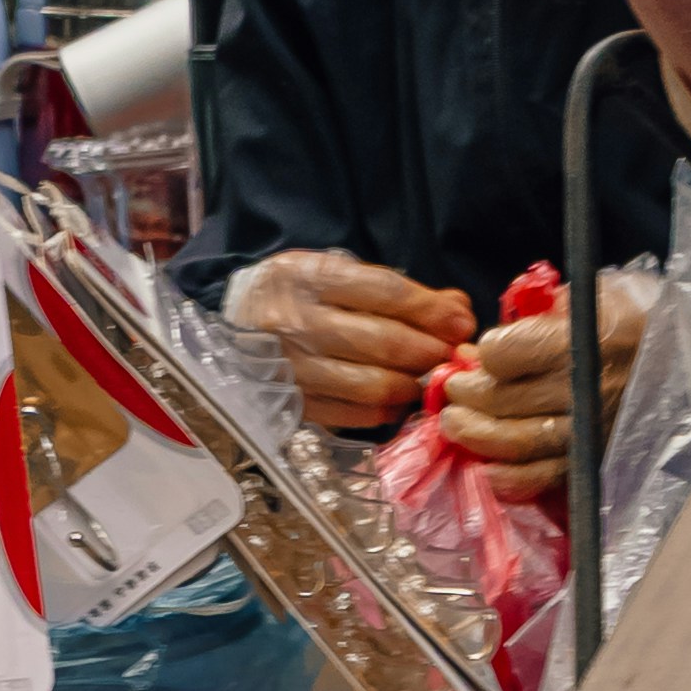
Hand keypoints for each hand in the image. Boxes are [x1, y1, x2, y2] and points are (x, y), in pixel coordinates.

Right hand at [233, 247, 469, 438]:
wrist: (229, 320)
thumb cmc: (295, 294)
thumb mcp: (336, 274)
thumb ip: (395, 291)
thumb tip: (457, 310)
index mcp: (307, 277)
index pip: (384, 292)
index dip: (430, 310)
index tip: (461, 323)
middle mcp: (295, 322)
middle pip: (382, 342)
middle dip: (429, 351)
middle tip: (450, 356)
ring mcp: (291, 368)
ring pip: (371, 385)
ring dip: (411, 385)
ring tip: (424, 379)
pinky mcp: (289, 404)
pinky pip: (352, 416)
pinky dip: (384, 411)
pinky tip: (395, 401)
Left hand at [426, 280, 649, 504]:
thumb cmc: (640, 317)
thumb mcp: (597, 293)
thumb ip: (545, 309)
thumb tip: (492, 339)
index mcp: (589, 337)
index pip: (510, 352)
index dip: (487, 352)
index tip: (480, 349)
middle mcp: (589, 388)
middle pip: (505, 400)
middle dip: (466, 395)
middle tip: (451, 389)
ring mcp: (594, 430)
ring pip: (519, 442)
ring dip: (475, 435)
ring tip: (453, 423)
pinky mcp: (598, 460)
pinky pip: (546, 478)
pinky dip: (510, 479)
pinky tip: (486, 469)